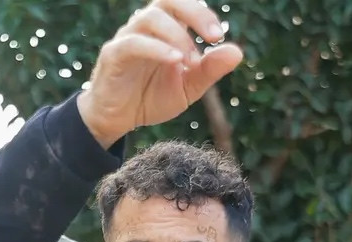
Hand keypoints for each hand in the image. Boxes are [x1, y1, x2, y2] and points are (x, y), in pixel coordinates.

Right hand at [77, 0, 243, 146]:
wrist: (118, 120)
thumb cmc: (151, 96)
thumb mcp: (188, 87)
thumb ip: (210, 70)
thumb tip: (238, 52)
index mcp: (165, 29)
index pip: (184, 5)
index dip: (202, 13)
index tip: (218, 36)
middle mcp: (145, 27)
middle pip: (167, 0)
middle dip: (194, 13)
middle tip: (214, 35)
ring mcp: (127, 38)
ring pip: (150, 18)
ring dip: (177, 36)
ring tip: (191, 60)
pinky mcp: (113, 55)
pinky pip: (133, 43)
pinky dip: (157, 49)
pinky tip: (175, 61)